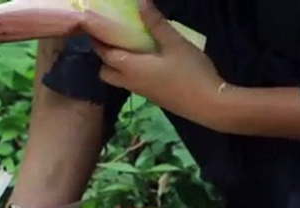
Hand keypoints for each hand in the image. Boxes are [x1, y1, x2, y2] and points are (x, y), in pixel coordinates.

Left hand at [84, 0, 225, 123]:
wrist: (208, 105)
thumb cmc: (190, 72)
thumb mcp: (175, 43)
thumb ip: (156, 24)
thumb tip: (140, 3)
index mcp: (130, 67)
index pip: (104, 53)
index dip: (96, 39)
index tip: (92, 26)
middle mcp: (130, 81)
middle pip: (105, 71)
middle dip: (103, 55)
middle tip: (111, 37)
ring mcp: (140, 91)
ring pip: (118, 78)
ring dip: (116, 64)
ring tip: (127, 45)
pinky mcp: (151, 96)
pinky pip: (131, 82)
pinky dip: (129, 70)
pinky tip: (144, 58)